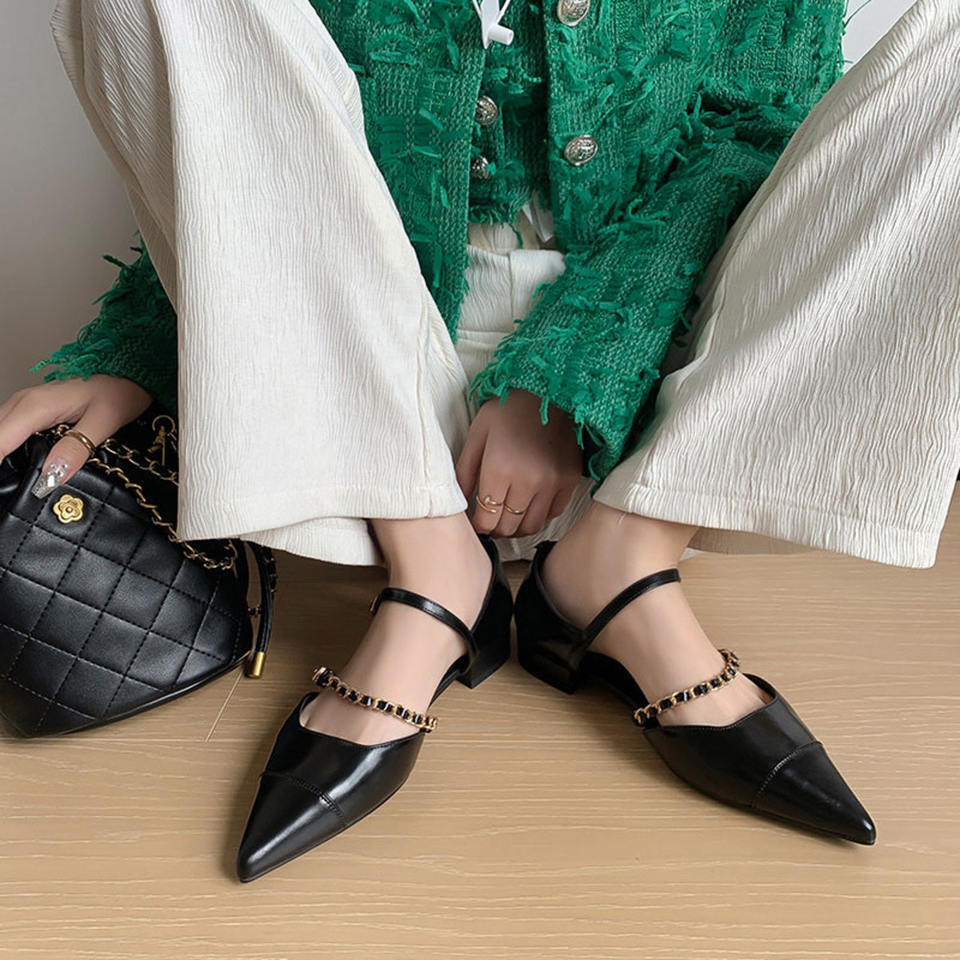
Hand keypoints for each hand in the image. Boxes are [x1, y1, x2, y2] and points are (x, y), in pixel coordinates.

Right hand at [0, 376, 152, 497]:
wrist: (125, 376)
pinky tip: (17, 462)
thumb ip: (76, 448)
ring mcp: (24, 403)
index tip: (3, 486)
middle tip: (8, 487)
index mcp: (36, 406)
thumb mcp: (103, 423)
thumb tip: (52, 476)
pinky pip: (7, 428)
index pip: (0, 440)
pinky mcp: (28, 409)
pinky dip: (7, 445)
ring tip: (11, 480)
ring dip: (1, 453)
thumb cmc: (117, 393)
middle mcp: (24, 401)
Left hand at [455, 389, 582, 537]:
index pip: (487, 518)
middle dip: (496, 528)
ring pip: (531, 525)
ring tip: (509, 518)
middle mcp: (527, 481)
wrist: (549, 391)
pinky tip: (529, 505)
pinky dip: (539, 515)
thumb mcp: (478, 434)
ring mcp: (552, 483)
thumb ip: (464, 470)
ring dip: (517, 527)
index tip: (477, 522)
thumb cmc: (509, 409)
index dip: (480, 526)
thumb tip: (458, 500)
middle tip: (491, 521)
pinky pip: (553, 513)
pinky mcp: (569, 480)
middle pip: (508, 526)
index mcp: (499, 470)